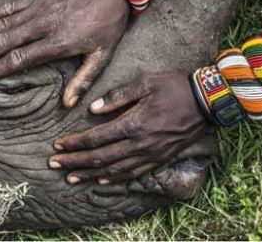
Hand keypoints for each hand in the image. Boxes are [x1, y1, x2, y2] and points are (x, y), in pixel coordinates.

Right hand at [0, 0, 129, 106]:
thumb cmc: (108, 25)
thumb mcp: (102, 56)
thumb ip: (83, 80)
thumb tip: (68, 104)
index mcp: (58, 42)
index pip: (21, 58)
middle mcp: (43, 24)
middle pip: (5, 42)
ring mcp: (38, 8)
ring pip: (3, 23)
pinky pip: (10, 5)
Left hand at [49, 72, 209, 183]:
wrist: (208, 103)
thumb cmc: (175, 87)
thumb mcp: (146, 82)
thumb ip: (118, 96)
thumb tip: (92, 109)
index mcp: (133, 124)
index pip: (96, 138)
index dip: (75, 143)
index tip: (58, 145)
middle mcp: (140, 144)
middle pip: (100, 158)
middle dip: (75, 161)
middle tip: (54, 165)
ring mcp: (151, 155)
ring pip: (114, 170)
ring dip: (89, 174)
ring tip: (70, 177)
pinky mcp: (160, 159)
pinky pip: (133, 174)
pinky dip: (114, 178)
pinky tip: (101, 180)